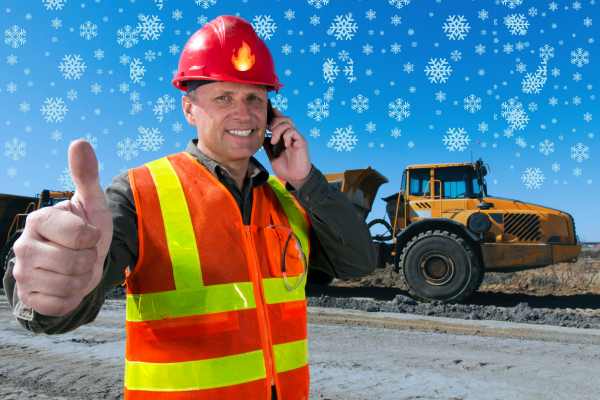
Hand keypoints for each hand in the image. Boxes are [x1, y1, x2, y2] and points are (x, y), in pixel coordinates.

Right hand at [12, 140, 112, 315]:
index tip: (89, 235)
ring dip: (82, 279)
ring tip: (76, 269)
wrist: (77, 266)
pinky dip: (73, 297)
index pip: (81, 235)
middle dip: (89, 260)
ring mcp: (22, 273)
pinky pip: (61, 303)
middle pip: (75, 261)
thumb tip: (80, 141)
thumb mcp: (91, 205)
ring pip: (70, 284)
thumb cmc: (86, 233)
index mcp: (39, 220)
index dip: (93, 238)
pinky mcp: (29, 297)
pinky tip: (67, 286)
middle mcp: (23, 246)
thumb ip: (86, 176)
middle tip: (83, 255)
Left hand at [267, 107, 311, 187]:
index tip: (265, 120)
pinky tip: (285, 146)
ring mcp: (296, 137)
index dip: (273, 115)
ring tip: (274, 142)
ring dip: (278, 130)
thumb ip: (268, 144)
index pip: (280, 119)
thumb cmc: (285, 167)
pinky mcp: (301, 142)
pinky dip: (287, 137)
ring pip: (288, 122)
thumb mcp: (272, 154)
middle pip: (284, 118)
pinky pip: (293, 132)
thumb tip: (260, 135)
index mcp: (284, 136)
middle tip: (269, 132)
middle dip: (274, 122)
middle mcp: (291, 135)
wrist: (295, 177)